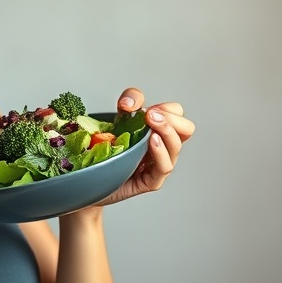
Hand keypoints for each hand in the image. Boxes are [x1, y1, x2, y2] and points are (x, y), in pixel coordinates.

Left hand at [96, 87, 194, 204]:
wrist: (94, 176)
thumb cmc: (110, 149)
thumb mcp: (120, 116)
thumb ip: (129, 101)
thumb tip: (129, 104)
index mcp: (160, 130)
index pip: (177, 114)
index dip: (166, 109)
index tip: (147, 109)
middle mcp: (164, 146)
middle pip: (186, 129)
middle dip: (171, 119)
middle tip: (151, 116)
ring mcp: (159, 164)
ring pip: (176, 147)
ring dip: (166, 131)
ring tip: (151, 123)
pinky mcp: (151, 181)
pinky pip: (164, 167)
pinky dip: (161, 152)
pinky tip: (152, 141)